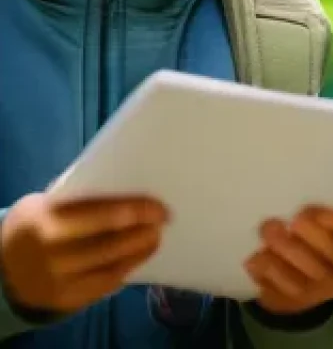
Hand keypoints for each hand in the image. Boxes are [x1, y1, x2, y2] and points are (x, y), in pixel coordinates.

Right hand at [0, 192, 167, 313]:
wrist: (1, 267)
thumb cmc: (34, 223)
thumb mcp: (46, 203)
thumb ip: (79, 197)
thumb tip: (127, 184)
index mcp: (48, 222)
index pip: (102, 214)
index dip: (136, 211)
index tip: (160, 207)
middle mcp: (52, 255)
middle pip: (111, 244)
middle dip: (143, 232)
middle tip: (164, 221)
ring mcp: (58, 282)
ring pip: (110, 267)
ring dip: (139, 252)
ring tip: (156, 238)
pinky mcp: (64, 301)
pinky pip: (103, 286)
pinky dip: (125, 271)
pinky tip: (138, 258)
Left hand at [244, 208, 332, 314]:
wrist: (302, 271)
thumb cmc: (316, 229)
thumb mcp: (326, 217)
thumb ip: (319, 209)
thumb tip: (297, 185)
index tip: (310, 209)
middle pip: (331, 257)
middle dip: (305, 237)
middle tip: (283, 220)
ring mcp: (321, 291)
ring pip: (305, 280)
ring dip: (281, 258)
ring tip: (265, 233)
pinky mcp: (296, 303)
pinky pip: (282, 294)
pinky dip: (267, 276)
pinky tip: (254, 259)